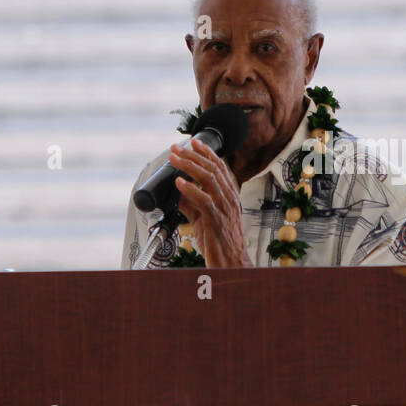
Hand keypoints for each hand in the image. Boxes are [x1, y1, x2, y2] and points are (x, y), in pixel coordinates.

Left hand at [168, 139, 251, 267]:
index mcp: (228, 196)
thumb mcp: (204, 218)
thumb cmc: (220, 243)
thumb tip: (180, 191)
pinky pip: (204, 200)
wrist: (231, 263)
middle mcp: (229, 199)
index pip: (219, 167)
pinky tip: (179, 183)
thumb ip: (192, 204)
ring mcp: (224, 208)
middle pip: (213, 168)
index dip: (206, 152)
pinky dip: (190, 189)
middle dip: (193, 155)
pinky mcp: (216, 220)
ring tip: (175, 159)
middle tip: (177, 148)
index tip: (193, 142)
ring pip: (209, 179)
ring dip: (189, 166)